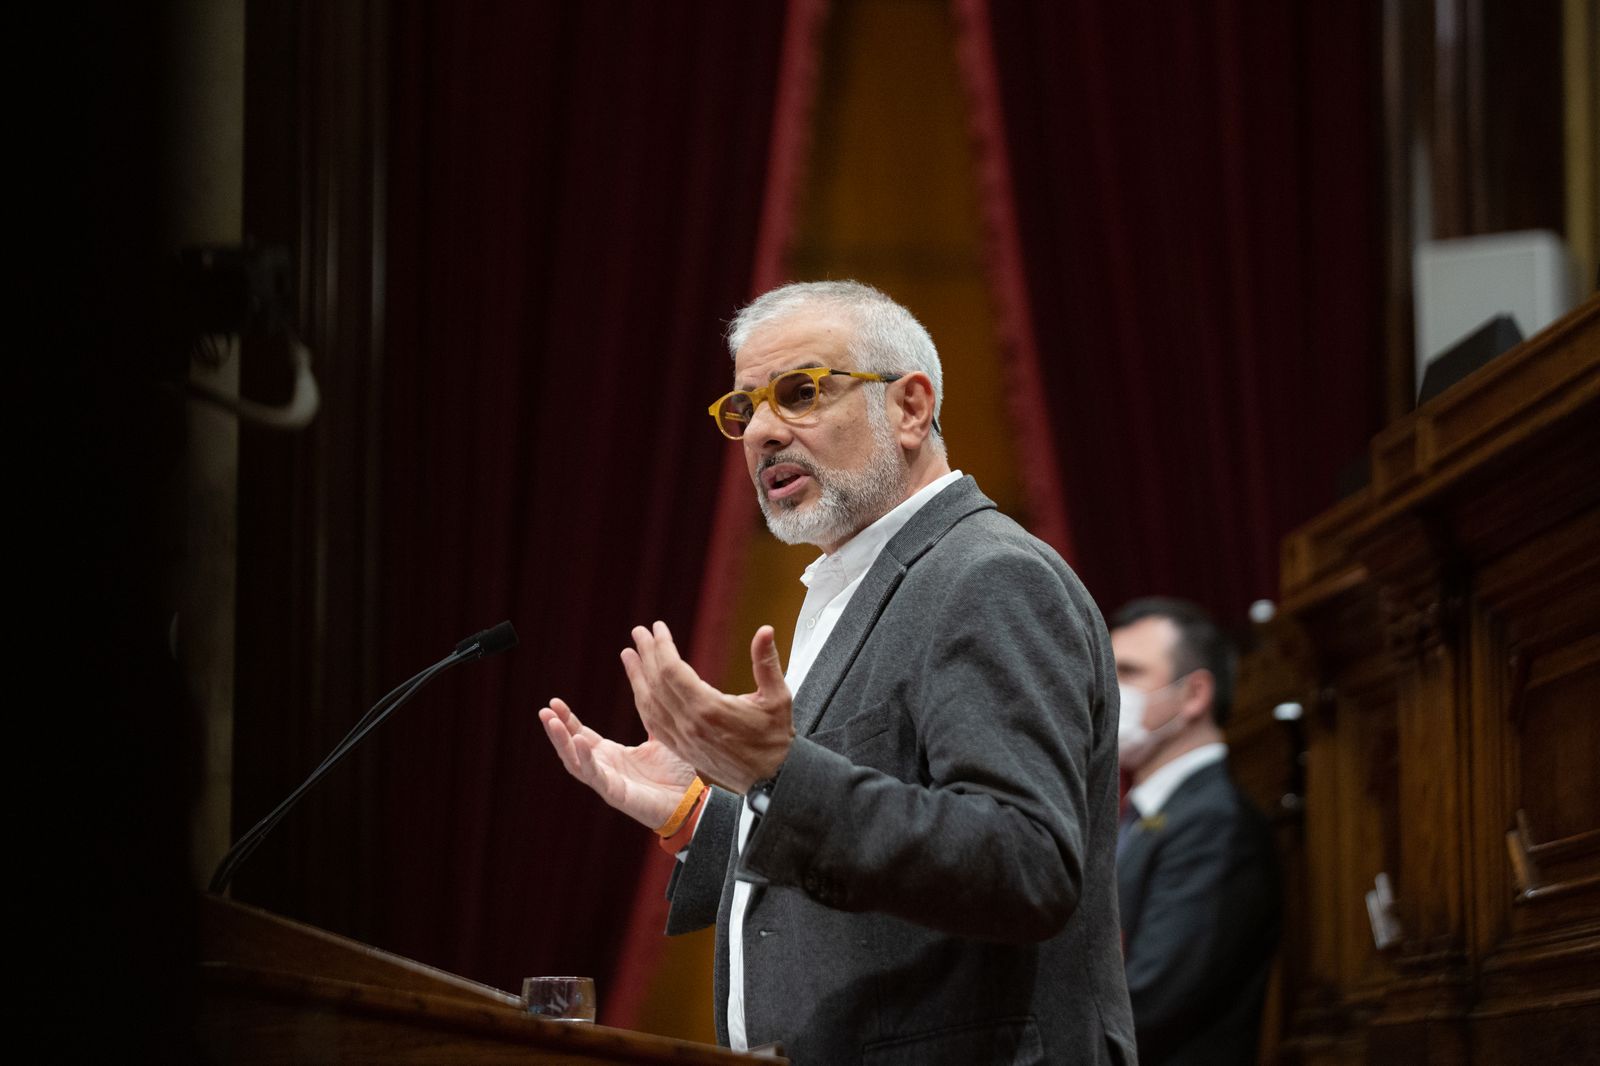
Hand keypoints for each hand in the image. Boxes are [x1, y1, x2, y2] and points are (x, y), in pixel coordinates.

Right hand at [537, 697, 696, 828]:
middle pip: (572, 748)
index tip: (554, 702)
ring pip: (576, 763)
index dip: (567, 719)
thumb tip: (651, 681)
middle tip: (544, 710)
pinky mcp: (616, 795)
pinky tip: (579, 741)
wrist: (694, 799)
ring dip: (562, 743)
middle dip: (557, 730)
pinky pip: (596, 777)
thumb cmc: (677, 773)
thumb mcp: (660, 736)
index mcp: (612, 756)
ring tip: (552, 722)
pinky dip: (586, 759)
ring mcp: (608, 783)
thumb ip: (650, 713)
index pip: (581, 735)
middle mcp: (605, 769)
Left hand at [621, 621, 793, 794]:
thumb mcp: (777, 697)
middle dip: (646, 654)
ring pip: (649, 703)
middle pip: (657, 682)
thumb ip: (766, 662)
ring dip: (637, 676)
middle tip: (639, 632)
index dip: (662, 646)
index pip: (672, 670)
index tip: (657, 627)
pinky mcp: (681, 749)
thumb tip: (765, 630)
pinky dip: (643, 701)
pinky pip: (653, 722)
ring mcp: (683, 739)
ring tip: (629, 654)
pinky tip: (639, 688)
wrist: (770, 781)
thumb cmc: (775, 739)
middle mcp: (690, 724)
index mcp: (709, 709)